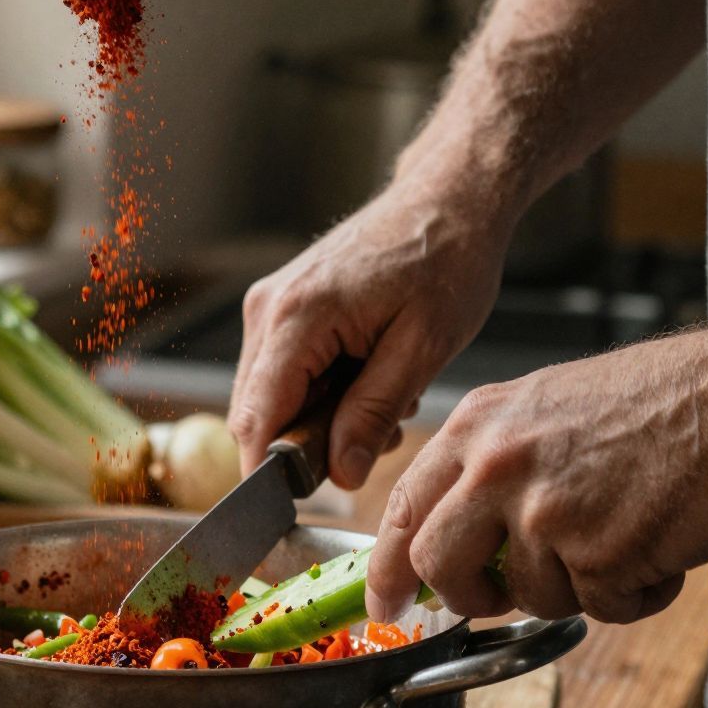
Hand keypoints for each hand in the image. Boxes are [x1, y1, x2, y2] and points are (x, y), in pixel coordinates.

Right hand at [230, 183, 510, 487]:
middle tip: (380, 436)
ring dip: (321, 418)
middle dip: (309, 445)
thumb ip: (374, 413)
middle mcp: (269, 310)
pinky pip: (285, 372)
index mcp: (297, 317)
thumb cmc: (445, 259)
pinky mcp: (284, 307)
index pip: (257, 418)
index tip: (298, 508)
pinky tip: (370, 376)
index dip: (269, 473)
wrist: (449, 198)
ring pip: (272, 397)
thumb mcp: (422, 348)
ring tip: (386, 398)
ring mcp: (272, 306)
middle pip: (259, 413)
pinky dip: (323, 391)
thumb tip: (342, 475)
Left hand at [365, 316, 707, 627]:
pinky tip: (658, 545)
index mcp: (479, 425)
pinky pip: (599, 607)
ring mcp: (543, 512)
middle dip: (464, 597)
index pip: (404, 506)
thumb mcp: (548, 408)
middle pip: (437, 564)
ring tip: (624, 534)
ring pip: (527, 595)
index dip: (388, 566)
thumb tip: (464, 528)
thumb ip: (494, 463)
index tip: (387, 600)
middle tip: (494, 601)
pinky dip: (633, 593)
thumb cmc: (666, 399)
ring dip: (578, 586)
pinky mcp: (595, 554)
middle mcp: (497, 466)